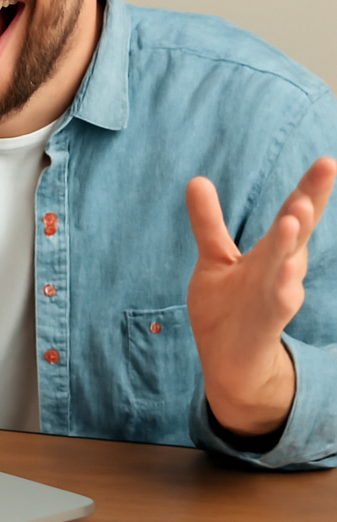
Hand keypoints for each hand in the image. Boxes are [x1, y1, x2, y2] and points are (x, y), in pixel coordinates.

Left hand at [185, 156, 336, 437]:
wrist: (232, 362)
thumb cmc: (229, 306)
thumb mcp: (215, 257)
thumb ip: (208, 221)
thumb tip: (197, 179)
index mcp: (272, 251)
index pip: (291, 215)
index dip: (309, 188)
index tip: (326, 159)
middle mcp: (280, 269)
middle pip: (297, 231)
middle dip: (310, 200)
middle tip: (326, 167)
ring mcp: (275, 295)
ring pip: (287, 263)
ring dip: (292, 240)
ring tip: (298, 215)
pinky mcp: (265, 321)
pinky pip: (277, 303)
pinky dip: (283, 287)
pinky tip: (289, 272)